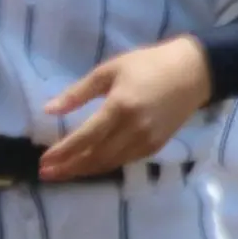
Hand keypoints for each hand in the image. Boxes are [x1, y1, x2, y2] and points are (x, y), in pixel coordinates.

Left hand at [38, 36, 212, 180]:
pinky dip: (105, 165)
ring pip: (109, 163)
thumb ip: (79, 91)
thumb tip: (49, 109)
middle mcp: (133, 129)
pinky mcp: (156, 146)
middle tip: (46, 173)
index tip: (43, 161)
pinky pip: (124, 161)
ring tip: (64, 172)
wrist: (194, 72)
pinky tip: (92, 164)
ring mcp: (146, 140)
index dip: (62, 152)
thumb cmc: (149, 64)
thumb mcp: (111, 69)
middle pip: (94, 157)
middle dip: (69, 168)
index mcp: (120, 107)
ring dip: (84, 171)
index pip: (84, 138)